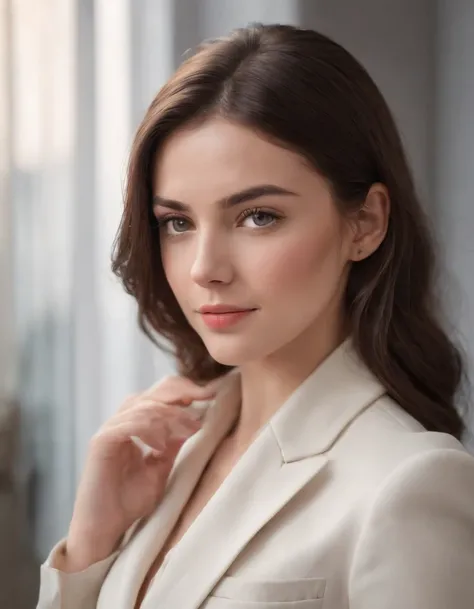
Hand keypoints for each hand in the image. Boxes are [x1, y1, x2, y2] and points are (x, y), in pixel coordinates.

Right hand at [62, 375, 220, 571]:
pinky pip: (129, 424)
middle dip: (181, 393)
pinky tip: (162, 444)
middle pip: (152, 393)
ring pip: (143, 405)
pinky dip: (149, 429)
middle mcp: (121, 422)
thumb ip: (173, 445)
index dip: (184, 390)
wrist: (103, 530)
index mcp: (134, 425)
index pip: (159, 396)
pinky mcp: (101, 442)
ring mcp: (109, 430)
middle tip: (205, 398)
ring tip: (191, 427)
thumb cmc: (128, 503)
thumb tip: (194, 421)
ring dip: (171, 415)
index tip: (210, 394)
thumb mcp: (160, 469)